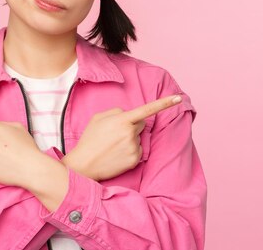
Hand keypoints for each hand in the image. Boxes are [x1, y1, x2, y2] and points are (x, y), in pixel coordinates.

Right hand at [65, 94, 181, 180]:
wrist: (83, 165)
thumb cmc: (89, 139)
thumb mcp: (98, 118)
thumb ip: (116, 112)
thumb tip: (129, 114)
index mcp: (122, 120)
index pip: (147, 109)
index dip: (164, 103)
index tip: (179, 98)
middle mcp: (131, 133)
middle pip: (141, 123)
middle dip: (133, 125)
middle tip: (115, 133)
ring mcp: (134, 147)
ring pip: (139, 138)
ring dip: (130, 139)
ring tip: (112, 146)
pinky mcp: (135, 160)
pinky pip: (138, 150)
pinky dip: (130, 151)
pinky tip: (116, 155)